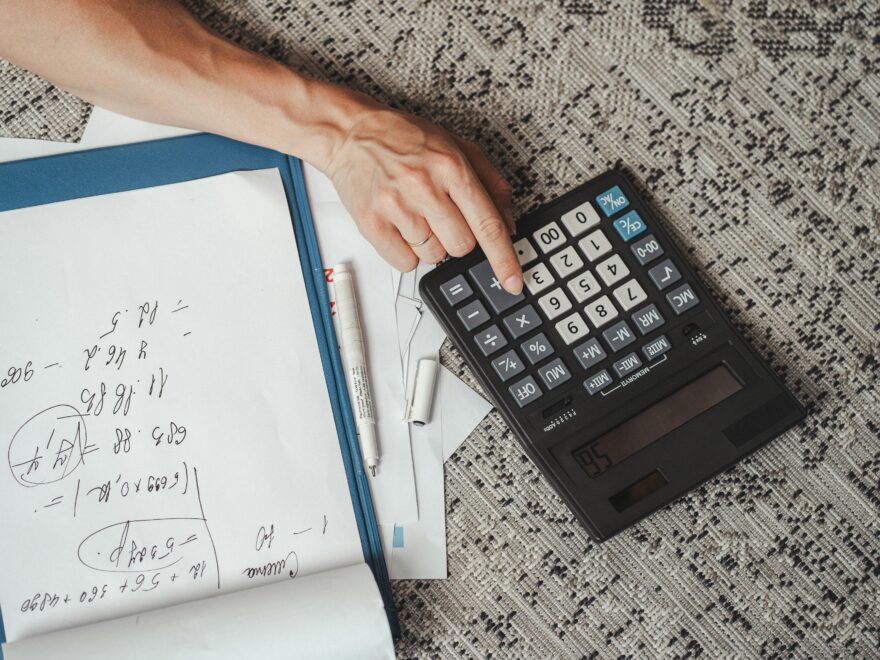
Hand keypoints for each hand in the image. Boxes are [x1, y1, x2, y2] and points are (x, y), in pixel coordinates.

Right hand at [323, 104, 523, 293]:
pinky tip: (399, 225)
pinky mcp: (372, 223)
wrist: (351, 132)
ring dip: (429, 244)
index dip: (503, 258)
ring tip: (414, 213)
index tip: (513, 282)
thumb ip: (490, 184)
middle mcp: (424, 187)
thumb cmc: (404, 138)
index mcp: (451, 167)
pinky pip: (404, 262)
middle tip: (440, 214)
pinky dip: (405, 252)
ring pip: (432, 257)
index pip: (487, 224)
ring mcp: (396, 206)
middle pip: (461, 247)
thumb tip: (508, 224)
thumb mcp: (456, 147)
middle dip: (456, 238)